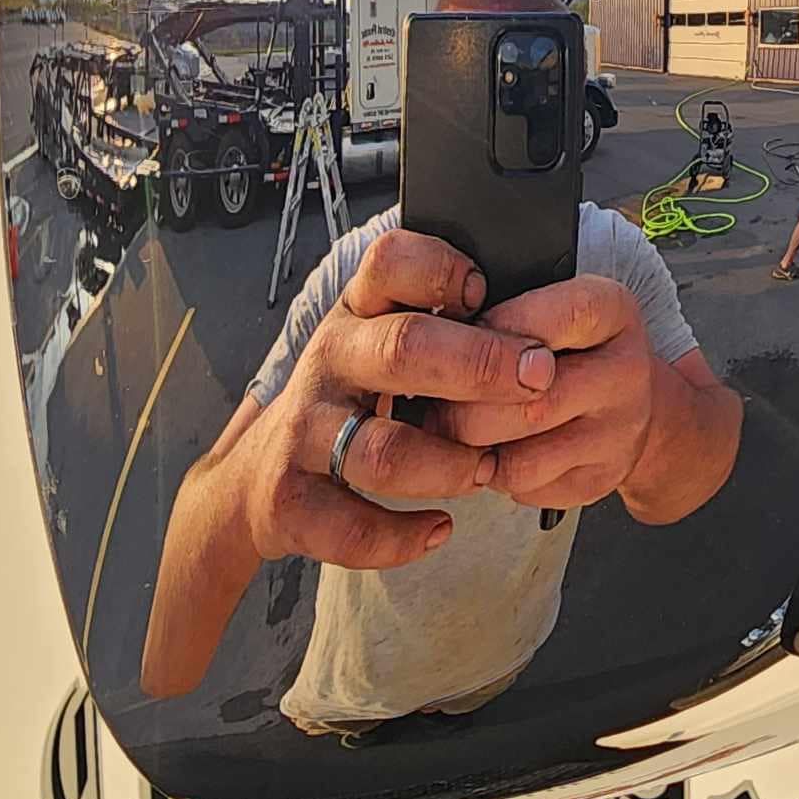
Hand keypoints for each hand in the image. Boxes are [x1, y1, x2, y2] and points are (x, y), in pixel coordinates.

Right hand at [222, 230, 556, 568]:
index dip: (443, 270)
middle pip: (403, 349)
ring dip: (450, 465)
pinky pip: (353, 527)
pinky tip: (440, 528)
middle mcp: (329, 361)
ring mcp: (304, 431)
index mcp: (357, 312)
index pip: (390, 262)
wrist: (259, 476)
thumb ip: (440, 325)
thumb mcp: (382, 341)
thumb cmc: (350, 398)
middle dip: (481, 365)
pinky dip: (404, 536)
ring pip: (383, 450)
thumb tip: (532, 327)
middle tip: (538, 378)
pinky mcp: (290, 500)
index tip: (486, 292)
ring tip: (486, 469)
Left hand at [433, 277, 654, 510]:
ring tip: (455, 429)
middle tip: (434, 400)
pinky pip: (527, 489)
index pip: (557, 319)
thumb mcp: (548, 300)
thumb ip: (502, 310)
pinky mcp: (599, 480)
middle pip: (532, 402)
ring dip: (472, 451)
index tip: (466, 334)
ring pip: (521, 460)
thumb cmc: (568, 342)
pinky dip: (494, 475)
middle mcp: (626, 374)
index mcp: (612, 312)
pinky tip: (490, 448)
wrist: (628, 396)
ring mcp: (617, 434)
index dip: (498, 330)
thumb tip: (434, 335)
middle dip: (465, 407)